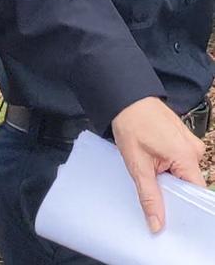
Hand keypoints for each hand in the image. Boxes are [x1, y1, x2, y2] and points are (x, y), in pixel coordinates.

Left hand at [111, 96, 204, 232]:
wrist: (126, 97)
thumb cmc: (131, 125)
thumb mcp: (137, 164)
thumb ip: (149, 196)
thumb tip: (157, 225)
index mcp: (187, 156)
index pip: (196, 193)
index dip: (185, 209)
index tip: (173, 221)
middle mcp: (193, 149)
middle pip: (190, 184)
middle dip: (174, 195)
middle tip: (157, 205)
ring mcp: (189, 142)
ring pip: (184, 173)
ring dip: (170, 180)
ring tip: (152, 183)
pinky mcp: (181, 138)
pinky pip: (180, 160)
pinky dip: (169, 168)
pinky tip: (154, 170)